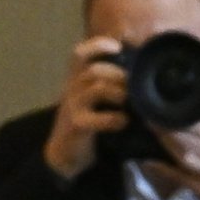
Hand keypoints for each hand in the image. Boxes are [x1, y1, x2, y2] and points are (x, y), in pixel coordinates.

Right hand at [43, 37, 128, 179]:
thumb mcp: (90, 98)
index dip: (97, 46)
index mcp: (75, 79)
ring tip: (130, 103)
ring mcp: (72, 107)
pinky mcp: (77, 125)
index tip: (117, 47)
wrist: (64, 153)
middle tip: (134, 86)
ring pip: (97, 89)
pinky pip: (97, 118)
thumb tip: (135, 67)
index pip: (79, 54)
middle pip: (94, 70)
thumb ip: (105, 82)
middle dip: (119, 75)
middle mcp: (71, 88)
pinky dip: (114, 118)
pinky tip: (123, 121)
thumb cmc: (83, 121)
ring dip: (118, 93)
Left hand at [157, 100, 199, 199]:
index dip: (180, 116)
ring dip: (165, 142)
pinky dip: (164, 170)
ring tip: (150, 131)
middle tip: (149, 116)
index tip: (165, 107)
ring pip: (182, 154)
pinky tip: (150, 161)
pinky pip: (180, 178)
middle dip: (167, 127)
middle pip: (188, 138)